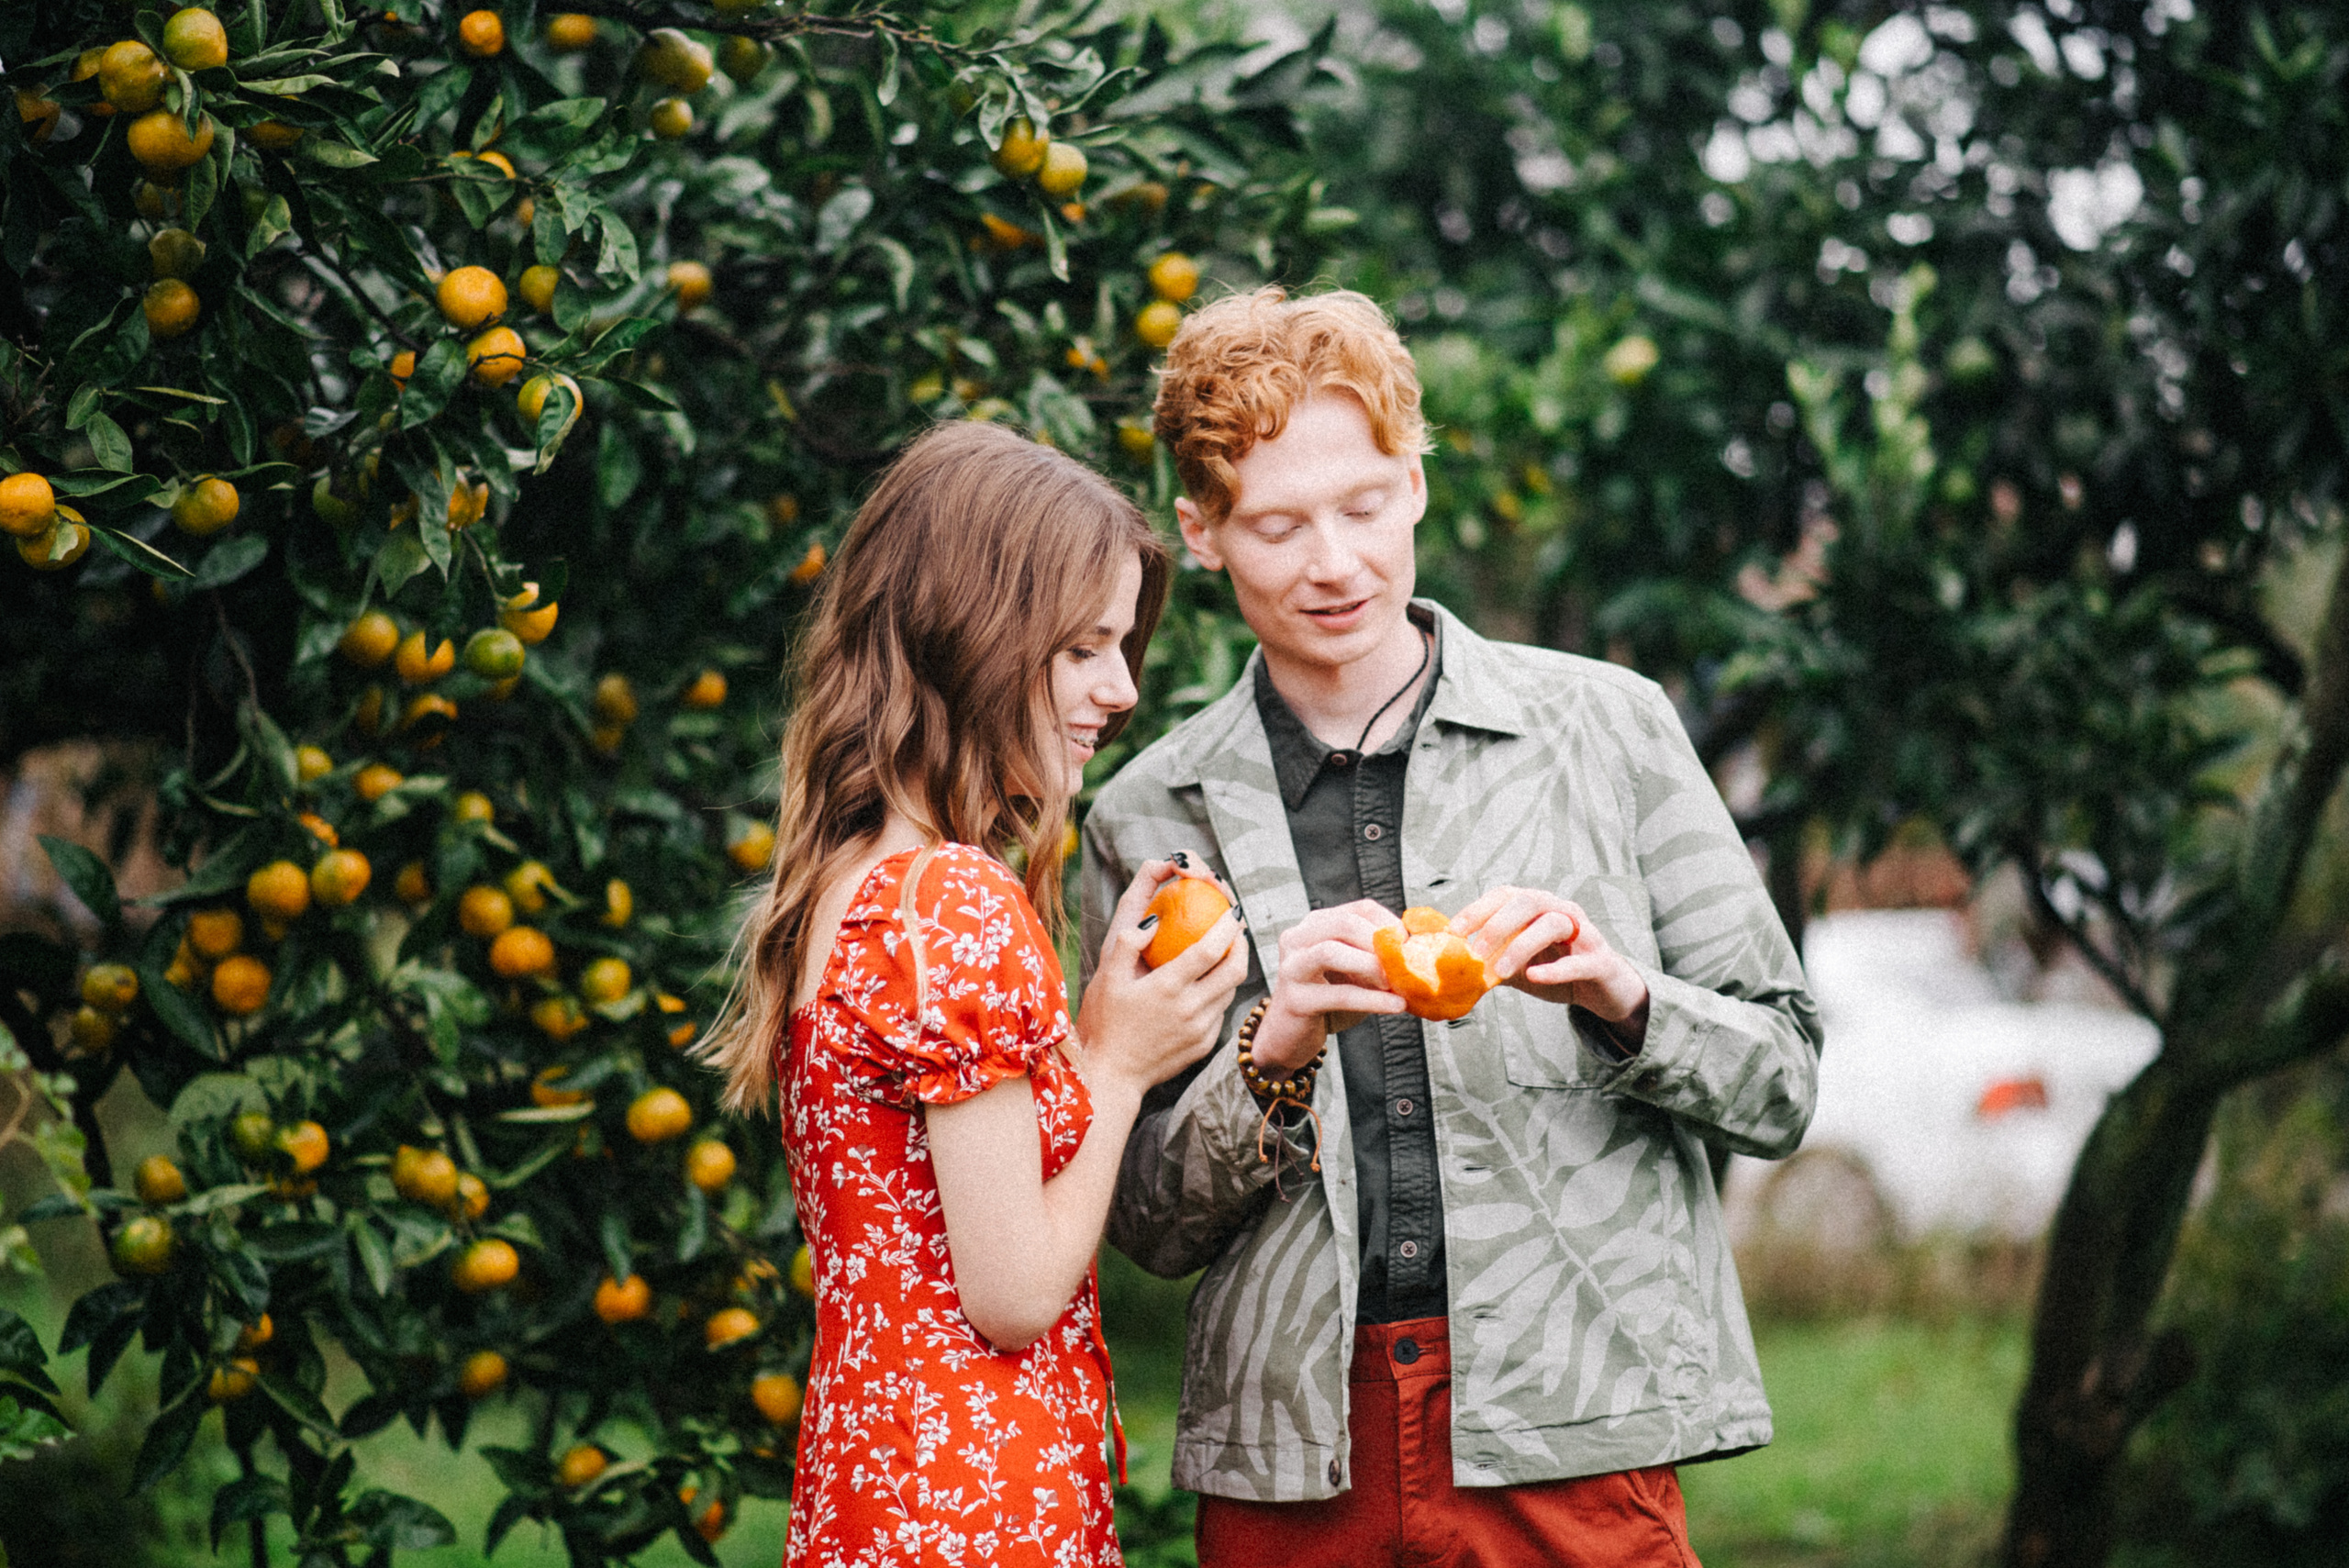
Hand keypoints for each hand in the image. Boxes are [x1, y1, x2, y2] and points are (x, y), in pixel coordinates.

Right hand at [1078, 860, 1249, 1097]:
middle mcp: (1190, 1009)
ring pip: (1230, 991)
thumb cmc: (1104, 1024)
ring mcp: (1201, 1030)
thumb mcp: (1106, 979)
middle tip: (1234, 930)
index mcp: (1167, 988)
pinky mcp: (1203, 1045)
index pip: (1210, 950)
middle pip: (1235, 969)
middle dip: (1241, 945)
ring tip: (1223, 953)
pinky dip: (1219, 994)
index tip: (1231, 912)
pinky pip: (1220, 1012)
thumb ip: (1127, 944)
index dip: (1226, 927)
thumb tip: (1153, 919)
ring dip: (1232, 969)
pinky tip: (1206, 986)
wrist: (1112, 1076)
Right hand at [1252, 899, 1408, 1072]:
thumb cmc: (1327, 999)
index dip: (1391, 925)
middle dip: (1379, 942)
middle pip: (1344, 923)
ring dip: (1371, 965)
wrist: (1290, 1035)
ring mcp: (1292, 967)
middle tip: (1406, 963)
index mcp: (1316, 924)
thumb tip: (1421, 954)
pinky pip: (1338, 995)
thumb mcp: (1355, 971)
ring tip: (1396, 983)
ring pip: (1330, 952)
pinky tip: (1395, 1006)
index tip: (1412, 947)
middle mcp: (1298, 938)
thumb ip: (1378, 958)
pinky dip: (1372, 1000)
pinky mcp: (1294, 1000)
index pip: (1360, 909)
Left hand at [1451, 886, 1650, 1046]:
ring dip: (1521, 946)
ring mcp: (1584, 933)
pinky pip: (1578, 960)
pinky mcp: (1601, 960)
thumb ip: (1488, 962)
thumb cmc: (1557, 970)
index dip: (1477, 910)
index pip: (1505, 895)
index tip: (1452, 931)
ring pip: (1553, 923)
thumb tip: (1449, 968)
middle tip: (1473, 952)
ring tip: (1499, 971)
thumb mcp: (1517, 966)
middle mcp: (1561, 911)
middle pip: (1528, 901)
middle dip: (1496, 924)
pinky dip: (1554, 968)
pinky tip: (1534, 976)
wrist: (1603, 991)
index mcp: (1538, 907)